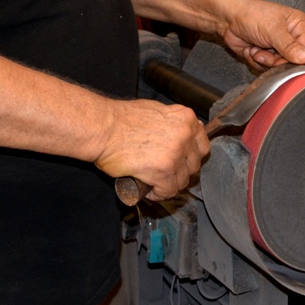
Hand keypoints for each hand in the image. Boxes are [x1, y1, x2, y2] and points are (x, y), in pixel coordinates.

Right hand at [93, 99, 208, 200]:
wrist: (103, 128)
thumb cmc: (122, 119)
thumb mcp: (157, 111)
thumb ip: (173, 123)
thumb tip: (182, 133)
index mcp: (186, 119)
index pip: (202, 146)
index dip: (190, 157)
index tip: (181, 162)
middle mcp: (185, 135)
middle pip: (193, 165)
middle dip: (179, 172)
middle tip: (163, 173)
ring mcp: (175, 154)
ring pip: (181, 181)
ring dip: (169, 184)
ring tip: (153, 181)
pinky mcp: (163, 172)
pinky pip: (168, 191)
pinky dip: (158, 194)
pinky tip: (149, 189)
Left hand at [220, 0, 304, 70]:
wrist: (228, 18)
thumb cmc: (251, 15)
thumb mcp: (272, 29)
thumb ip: (289, 45)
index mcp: (299, 25)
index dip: (296, 58)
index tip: (282, 56)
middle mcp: (291, 37)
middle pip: (293, 62)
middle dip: (275, 60)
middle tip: (264, 49)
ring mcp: (279, 47)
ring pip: (278, 67)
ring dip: (263, 60)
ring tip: (255, 47)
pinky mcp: (267, 55)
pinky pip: (266, 68)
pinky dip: (256, 61)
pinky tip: (251, 49)